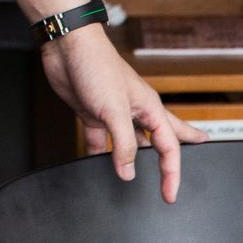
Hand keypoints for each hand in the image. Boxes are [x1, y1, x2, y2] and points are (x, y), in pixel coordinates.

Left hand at [40, 26, 206, 201]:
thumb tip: (128, 173)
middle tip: (175, 178)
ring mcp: (114, 113)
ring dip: (131, 159)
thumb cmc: (98, 67)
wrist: (67, 47)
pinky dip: (99, 153)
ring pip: (129, 142)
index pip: (169, 148)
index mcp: (150, 109)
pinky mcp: (92, 113)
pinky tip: (95, 164)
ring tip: (138, 175)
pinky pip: (99, 139)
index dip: (172, 173)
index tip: (170, 195)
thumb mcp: (115, 110)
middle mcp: (135, 112)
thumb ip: (125, 143)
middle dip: (168, 160)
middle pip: (158, 142)